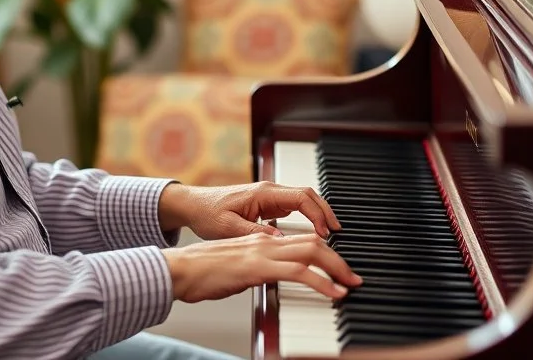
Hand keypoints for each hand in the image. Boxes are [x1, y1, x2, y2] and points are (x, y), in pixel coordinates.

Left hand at [158, 181, 341, 239]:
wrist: (193, 205)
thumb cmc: (207, 213)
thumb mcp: (228, 228)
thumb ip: (256, 234)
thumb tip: (281, 241)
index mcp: (263, 193)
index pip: (301, 197)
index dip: (317, 214)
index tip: (325, 232)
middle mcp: (269, 191)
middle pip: (308, 195)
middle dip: (325, 211)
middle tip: (337, 231)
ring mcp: (269, 196)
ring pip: (303, 199)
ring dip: (318, 213)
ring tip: (330, 232)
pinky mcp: (267, 204)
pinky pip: (294, 206)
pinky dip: (308, 215)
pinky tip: (313, 230)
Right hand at [161, 232, 361, 302]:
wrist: (179, 270)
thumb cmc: (200, 272)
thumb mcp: (236, 269)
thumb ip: (256, 269)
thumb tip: (269, 279)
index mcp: (260, 240)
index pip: (301, 240)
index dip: (325, 251)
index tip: (338, 268)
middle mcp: (265, 241)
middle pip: (313, 242)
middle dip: (338, 259)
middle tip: (353, 276)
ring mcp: (262, 251)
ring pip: (312, 252)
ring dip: (336, 268)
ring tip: (350, 283)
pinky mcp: (258, 267)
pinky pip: (299, 272)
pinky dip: (322, 282)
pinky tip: (334, 293)